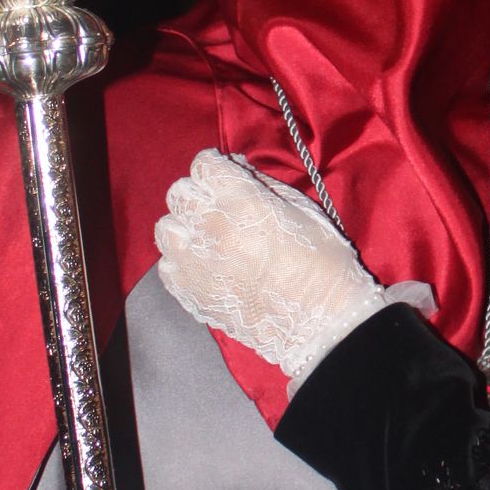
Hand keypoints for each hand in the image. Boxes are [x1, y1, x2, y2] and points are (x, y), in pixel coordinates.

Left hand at [155, 150, 384, 383]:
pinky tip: (205, 266)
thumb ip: (264, 185)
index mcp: (242, 203)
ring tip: (207, 238)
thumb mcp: (304, 211)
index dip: (216, 166)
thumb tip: (236, 169)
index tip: (225, 175)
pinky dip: (181, 261)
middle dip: (199, 193)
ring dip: (185, 227)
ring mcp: (195, 264)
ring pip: (165, 228)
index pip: (204, 165)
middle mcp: (210, 229)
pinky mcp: (189, 294)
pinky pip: (166, 266)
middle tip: (220, 207)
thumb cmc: (324, 264)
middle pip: (180, 192)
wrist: (320, 324)